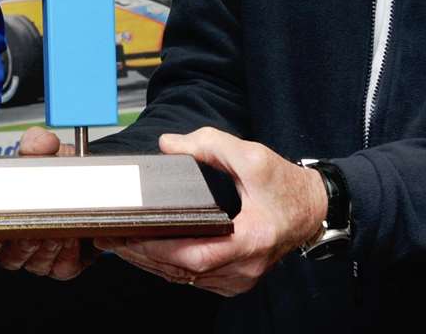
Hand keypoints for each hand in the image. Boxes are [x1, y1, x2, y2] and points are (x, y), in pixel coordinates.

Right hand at [0, 127, 95, 280]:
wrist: (85, 186)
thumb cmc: (53, 171)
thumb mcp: (42, 152)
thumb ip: (36, 144)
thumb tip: (42, 143)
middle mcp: (14, 244)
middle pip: (6, 259)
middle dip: (20, 244)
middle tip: (31, 224)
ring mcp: (38, 256)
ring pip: (34, 264)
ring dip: (45, 247)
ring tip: (55, 228)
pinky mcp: (63, 263)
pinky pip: (61, 268)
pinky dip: (67, 254)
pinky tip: (71, 237)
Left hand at [94, 127, 325, 296]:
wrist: (312, 208)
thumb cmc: (285, 186)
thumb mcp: (251, 155)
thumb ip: (208, 144)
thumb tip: (168, 144)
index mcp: (251, 239)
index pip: (197, 255)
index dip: (160, 249)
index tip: (132, 236)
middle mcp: (245, 267)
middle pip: (185, 271)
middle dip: (145, 256)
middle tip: (113, 240)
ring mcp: (241, 278)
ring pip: (188, 279)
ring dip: (153, 264)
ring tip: (122, 245)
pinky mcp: (236, 280)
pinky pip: (197, 280)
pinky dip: (171, 268)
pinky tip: (151, 254)